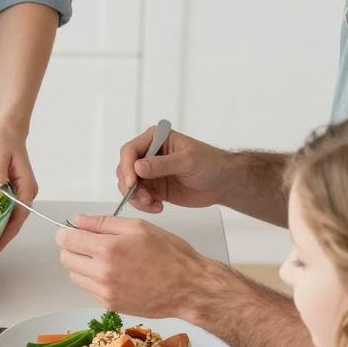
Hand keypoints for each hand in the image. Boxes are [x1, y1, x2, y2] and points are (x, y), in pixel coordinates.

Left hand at [0, 122, 33, 257]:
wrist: (7, 130)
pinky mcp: (9, 190)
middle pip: (14, 222)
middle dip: (1, 238)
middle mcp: (25, 193)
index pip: (18, 218)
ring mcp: (18, 192)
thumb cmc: (4, 140)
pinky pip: (2, 209)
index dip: (6, 235)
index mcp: (27, 188)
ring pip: (8, 217)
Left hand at [55, 214, 210, 317]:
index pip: (66, 240)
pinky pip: (89, 290)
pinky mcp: (110, 305)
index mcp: (108, 249)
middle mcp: (102, 272)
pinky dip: (94, 280)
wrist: (188, 288)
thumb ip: (103, 222)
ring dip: (82, 265)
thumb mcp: (138, 227)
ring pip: (75, 276)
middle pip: (66, 259)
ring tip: (106, 259)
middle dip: (73, 248)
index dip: (66, 233)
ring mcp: (104, 292)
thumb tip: (77, 220)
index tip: (72, 231)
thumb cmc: (170, 255)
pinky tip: (114, 274)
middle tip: (91, 243)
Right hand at [116, 127, 230, 215]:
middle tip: (143, 197)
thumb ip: (162, 164)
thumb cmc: (210, 164)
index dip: (127, 166)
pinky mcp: (155, 188)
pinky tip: (158, 207)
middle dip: (130, 185)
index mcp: (156, 139)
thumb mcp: (188, 161)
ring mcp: (150, 173)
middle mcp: (149, 154)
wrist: (222, 183)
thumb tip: (138, 166)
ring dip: (136, 197)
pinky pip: (139, 198)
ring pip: (129, 185)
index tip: (132, 182)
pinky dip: (144, 205)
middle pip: (125, 169)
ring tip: (152, 203)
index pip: (130, 150)